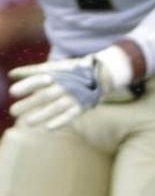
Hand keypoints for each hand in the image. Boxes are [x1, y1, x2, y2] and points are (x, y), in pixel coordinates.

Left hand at [8, 44, 133, 128]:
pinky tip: (49, 127)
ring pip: (56, 107)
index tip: (13, 93)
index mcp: (57, 74)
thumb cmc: (72, 71)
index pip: (39, 80)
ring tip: (27, 122)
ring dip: (41, 115)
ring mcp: (75, 96)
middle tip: (13, 111)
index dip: (26, 86)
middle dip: (28, 104)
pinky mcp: (83, 106)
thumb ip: (32, 71)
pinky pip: (71, 115)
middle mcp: (65, 85)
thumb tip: (11, 74)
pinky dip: (61, 121)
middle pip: (44, 96)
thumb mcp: (54, 67)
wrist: (102, 74)